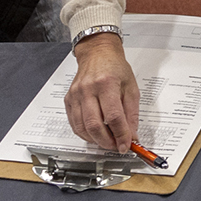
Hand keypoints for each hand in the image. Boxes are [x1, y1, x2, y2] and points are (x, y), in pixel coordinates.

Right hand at [64, 32, 139, 150]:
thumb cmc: (115, 68)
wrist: (97, 54)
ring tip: (108, 141)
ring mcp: (76, 95)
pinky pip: (74, 124)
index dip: (120, 135)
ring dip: (96, 140)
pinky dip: (85, 134)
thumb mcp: (131, 88)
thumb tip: (132, 135)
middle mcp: (88, 89)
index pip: (114, 117)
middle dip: (107, 141)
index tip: (126, 145)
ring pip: (82, 128)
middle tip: (116, 146)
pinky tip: (95, 134)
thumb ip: (132, 114)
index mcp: (107, 84)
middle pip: (95, 125)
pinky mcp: (69, 99)